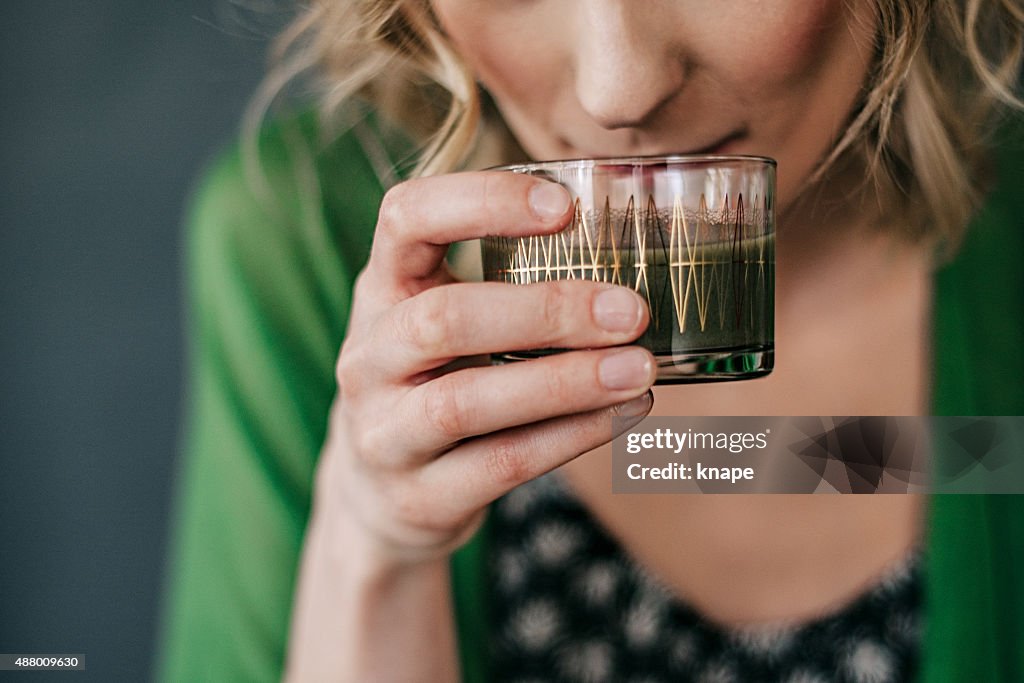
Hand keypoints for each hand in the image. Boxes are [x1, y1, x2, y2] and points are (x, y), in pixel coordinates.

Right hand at [317, 171, 654, 565]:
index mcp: (382, 290)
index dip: (481, 201)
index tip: (565, 206)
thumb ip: (504, 285)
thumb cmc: (434, 382)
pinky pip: (501, 463)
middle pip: (442, 319)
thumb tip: (629, 260)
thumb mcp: (442, 320)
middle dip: (545, 311)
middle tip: (631, 310)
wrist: (379, 494)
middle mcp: (368, 357)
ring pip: (467, 401)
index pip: (405, 218)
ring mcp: (383, 432)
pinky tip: (626, 413)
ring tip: (641, 368)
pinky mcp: (418, 496)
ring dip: (566, 382)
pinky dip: (572, 435)